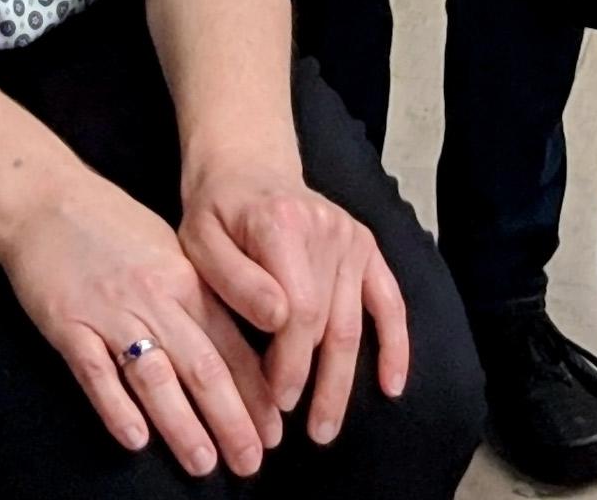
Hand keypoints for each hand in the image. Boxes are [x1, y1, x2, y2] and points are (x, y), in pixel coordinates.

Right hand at [0, 169, 281, 475]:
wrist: (45, 200)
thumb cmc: (111, 225)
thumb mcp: (168, 250)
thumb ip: (199, 295)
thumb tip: (236, 346)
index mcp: (185, 279)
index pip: (231, 343)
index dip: (255, 391)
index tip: (275, 430)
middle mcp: (155, 298)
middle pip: (202, 366)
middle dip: (232, 418)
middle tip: (252, 461)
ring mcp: (110, 313)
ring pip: (155, 377)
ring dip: (183, 425)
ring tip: (204, 463)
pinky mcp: (68, 325)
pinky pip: (97, 373)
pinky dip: (117, 408)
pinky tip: (137, 440)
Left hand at [179, 155, 413, 448]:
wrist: (246, 166)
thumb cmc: (215, 211)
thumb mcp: (200, 239)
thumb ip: (235, 279)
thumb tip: (277, 320)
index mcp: (282, 226)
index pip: (299, 309)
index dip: (290, 362)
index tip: (276, 400)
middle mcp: (327, 229)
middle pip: (330, 323)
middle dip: (318, 383)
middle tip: (304, 431)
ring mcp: (352, 238)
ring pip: (355, 323)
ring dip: (344, 380)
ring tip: (327, 426)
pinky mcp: (367, 247)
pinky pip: (390, 301)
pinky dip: (396, 345)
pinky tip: (392, 385)